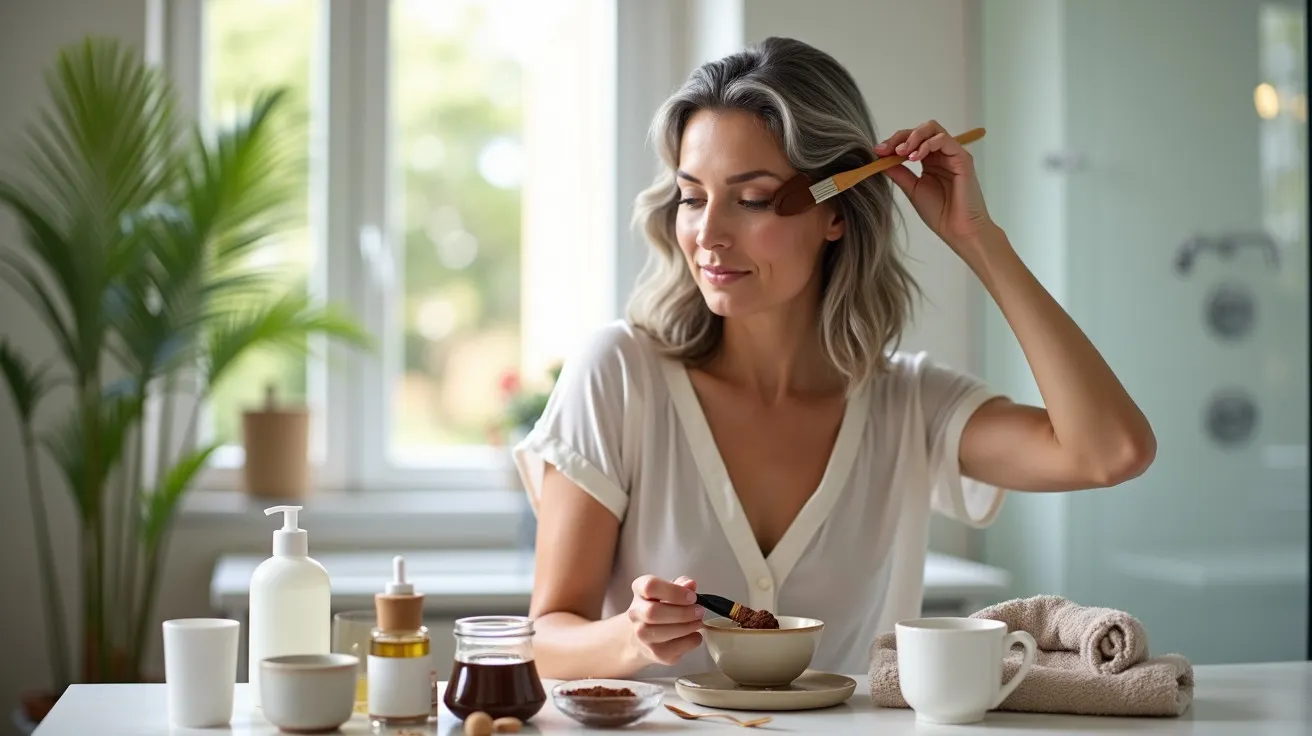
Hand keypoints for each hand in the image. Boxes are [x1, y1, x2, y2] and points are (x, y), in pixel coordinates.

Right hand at [625, 575, 704, 665]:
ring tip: (698, 622)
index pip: (650, 586)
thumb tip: (690, 584)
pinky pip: (677, 648)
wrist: (639, 637)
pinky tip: (694, 634)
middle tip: (699, 611)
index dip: (674, 591)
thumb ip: (680, 585)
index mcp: (639, 590)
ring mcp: (643, 635)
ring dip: (688, 626)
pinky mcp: (656, 653)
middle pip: (654, 612)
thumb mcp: (667, 590)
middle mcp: (636, 613)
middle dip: (683, 612)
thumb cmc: (659, 607)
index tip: (692, 596)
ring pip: (664, 632)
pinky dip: (691, 640)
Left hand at [876, 119, 994, 249]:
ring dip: (913, 137)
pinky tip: (914, 158)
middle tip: (887, 149)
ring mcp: (952, 154)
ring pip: (932, 129)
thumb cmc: (938, 213)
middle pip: (921, 130)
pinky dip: (927, 144)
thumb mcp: (911, 189)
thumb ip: (898, 173)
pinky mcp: (962, 157)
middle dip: (901, 136)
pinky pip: (944, 140)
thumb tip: (880, 159)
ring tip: (901, 153)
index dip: (893, 142)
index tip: (877, 151)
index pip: (911, 140)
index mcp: (929, 160)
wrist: (958, 230)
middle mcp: (941, 154)